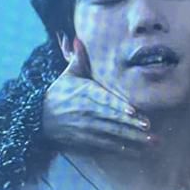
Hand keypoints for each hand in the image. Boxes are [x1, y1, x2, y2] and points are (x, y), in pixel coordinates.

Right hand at [42, 36, 152, 154]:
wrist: (38, 118)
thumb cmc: (59, 93)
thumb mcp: (68, 74)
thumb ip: (78, 58)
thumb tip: (78, 38)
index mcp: (85, 93)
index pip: (104, 100)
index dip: (119, 106)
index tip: (133, 111)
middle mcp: (87, 112)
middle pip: (112, 119)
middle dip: (132, 125)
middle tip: (150, 128)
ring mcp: (86, 128)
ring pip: (112, 134)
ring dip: (132, 139)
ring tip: (151, 141)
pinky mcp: (85, 140)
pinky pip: (105, 146)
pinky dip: (120, 149)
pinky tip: (135, 151)